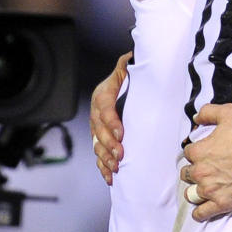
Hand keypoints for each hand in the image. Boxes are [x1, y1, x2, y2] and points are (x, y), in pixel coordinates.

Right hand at [90, 51, 131, 184]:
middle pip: (98, 131)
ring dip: (105, 158)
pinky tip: (110, 176)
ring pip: (97, 145)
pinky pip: (99, 154)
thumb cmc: (129, 76)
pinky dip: (103, 167)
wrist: (122, 83)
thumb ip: (130, 62)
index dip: (111, 122)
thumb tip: (135, 55)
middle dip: (109, 145)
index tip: (121, 133)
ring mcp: (97, 127)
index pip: (104, 108)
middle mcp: (96, 112)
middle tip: (121, 155)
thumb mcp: (128, 66)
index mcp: (103, 94)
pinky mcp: (100, 139)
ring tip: (116, 167)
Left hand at [180, 103, 231, 220]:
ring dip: (196, 189)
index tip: (209, 150)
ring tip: (208, 185)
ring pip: (191, 194)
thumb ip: (208, 112)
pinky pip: (201, 213)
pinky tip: (204, 206)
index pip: (188, 152)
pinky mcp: (222, 203)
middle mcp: (201, 172)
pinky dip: (200, 211)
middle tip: (210, 166)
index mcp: (199, 151)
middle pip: (187, 174)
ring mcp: (210, 190)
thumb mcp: (228, 112)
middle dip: (196, 169)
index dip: (199, 150)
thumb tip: (196, 118)